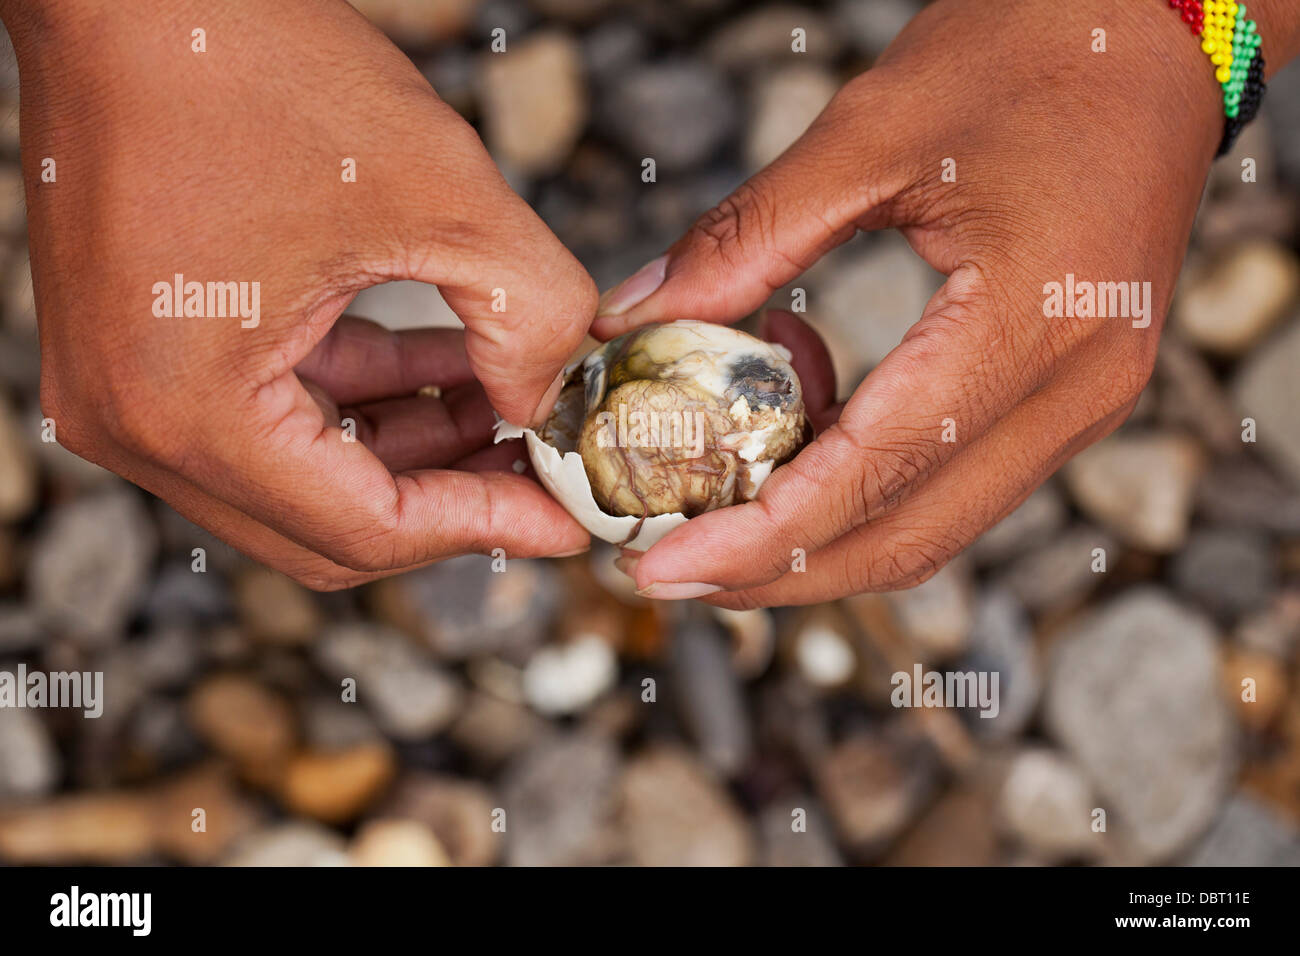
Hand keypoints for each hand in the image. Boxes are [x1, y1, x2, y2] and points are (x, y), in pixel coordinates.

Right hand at [6, 0, 596, 588]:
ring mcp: (129, 392)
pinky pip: (275, 414)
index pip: (367, 530)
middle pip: (331, 527)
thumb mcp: (440, 195)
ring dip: (415, 449)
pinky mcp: (146, 350)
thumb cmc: (255, 65)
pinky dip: (364, 400)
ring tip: (509, 401)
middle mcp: (138, 424)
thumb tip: (558, 405)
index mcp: (188, 408)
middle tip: (543, 467)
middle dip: (453, 500)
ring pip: (308, 477)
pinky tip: (446, 363)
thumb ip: (529, 318)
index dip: (487, 527)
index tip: (568, 516)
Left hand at [595, 0, 1298, 606]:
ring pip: (936, 523)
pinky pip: (958, 479)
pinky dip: (867, 489)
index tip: (665, 565)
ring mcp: (1086, 401)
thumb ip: (748, 238)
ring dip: (820, 540)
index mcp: (1034, 320)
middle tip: (669, 567)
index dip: (764, 536)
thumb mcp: (870, 133)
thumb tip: (636, 314)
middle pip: (912, 536)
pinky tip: (798, 440)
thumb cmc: (1026, 54)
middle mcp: (1077, 388)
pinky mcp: (1071, 392)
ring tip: (716, 514)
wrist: (1153, 30)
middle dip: (780, 571)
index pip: (881, 472)